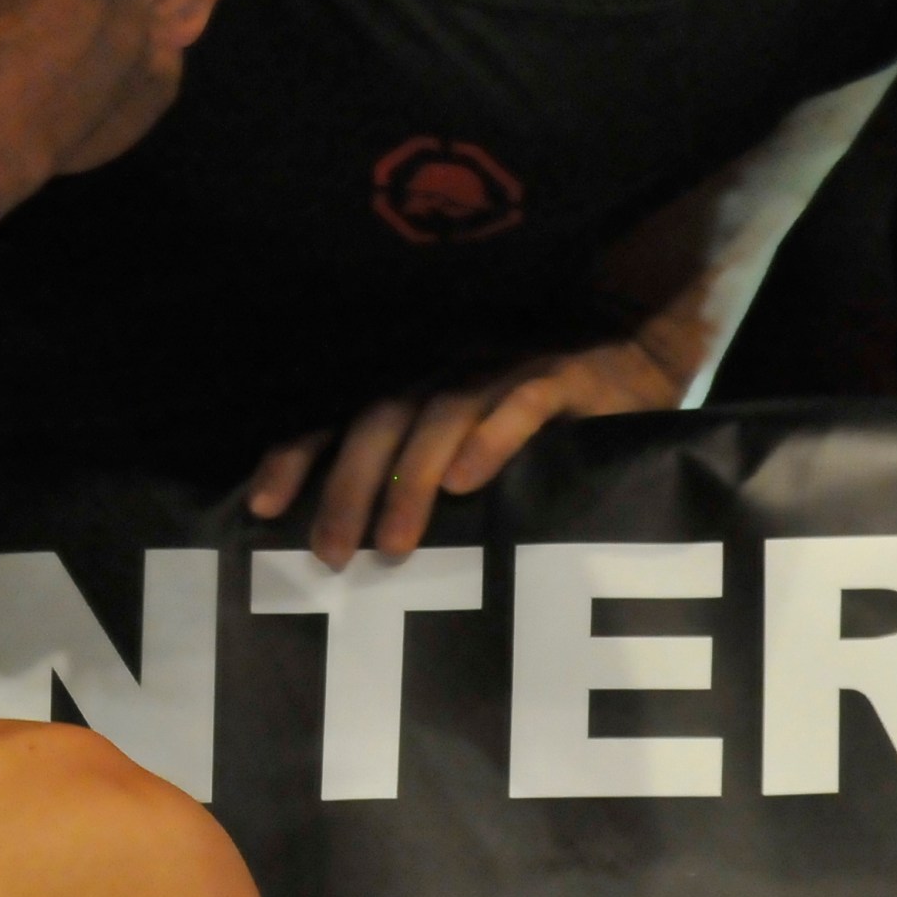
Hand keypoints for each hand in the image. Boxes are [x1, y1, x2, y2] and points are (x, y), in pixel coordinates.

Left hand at [246, 336, 690, 567]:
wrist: (634, 343)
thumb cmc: (533, 409)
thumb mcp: (464, 433)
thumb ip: (413, 467)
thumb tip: (345, 537)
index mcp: (412, 381)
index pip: (337, 414)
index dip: (295, 455)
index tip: (262, 507)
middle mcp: (445, 367)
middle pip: (378, 422)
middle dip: (347, 488)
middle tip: (329, 554)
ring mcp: (501, 368)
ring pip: (440, 418)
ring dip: (410, 482)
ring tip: (392, 544)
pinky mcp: (561, 378)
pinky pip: (520, 406)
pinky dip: (489, 441)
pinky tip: (468, 484)